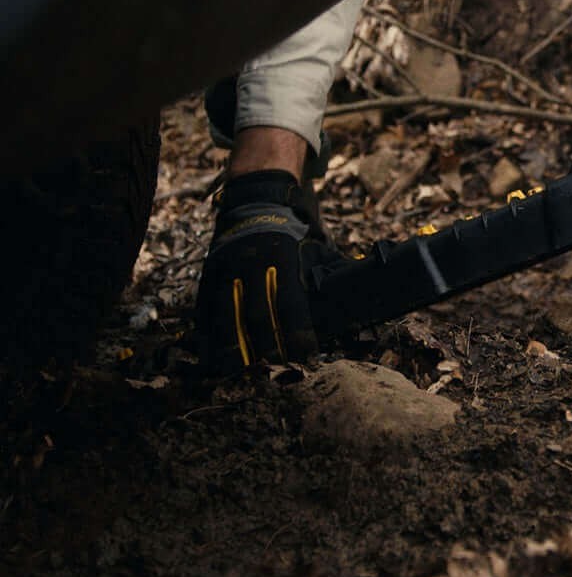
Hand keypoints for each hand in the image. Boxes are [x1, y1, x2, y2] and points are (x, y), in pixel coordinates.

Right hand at [195, 169, 338, 371]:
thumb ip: (329, 275)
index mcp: (282, 257)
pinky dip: (206, 337)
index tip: (306, 358)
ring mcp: (227, 269)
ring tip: (244, 374)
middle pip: (257, 314)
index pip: (291, 303)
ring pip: (226, 314)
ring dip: (235, 348)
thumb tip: (360, 299)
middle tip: (278, 372)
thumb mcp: (315, 248)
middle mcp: (252, 263)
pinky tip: (213, 361)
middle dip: (268, 347)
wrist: (256, 202)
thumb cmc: (294, 235)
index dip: (298, 333)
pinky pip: (204, 309)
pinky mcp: (209, 274)